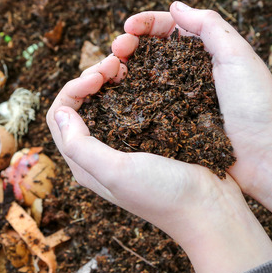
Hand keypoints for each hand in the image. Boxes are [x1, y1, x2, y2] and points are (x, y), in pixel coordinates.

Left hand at [46, 56, 271, 272]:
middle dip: (92, 77)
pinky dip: (134, 85)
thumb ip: (81, 146)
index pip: (60, 116)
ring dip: (111, 78)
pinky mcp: (152, 136)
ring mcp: (127, 143)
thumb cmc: (163, 195)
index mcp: (85, 163)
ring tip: (128, 63)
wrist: (211, 209)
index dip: (73, 88)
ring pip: (107, 100)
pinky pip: (134, 103)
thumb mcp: (116, 172)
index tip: (98, 76)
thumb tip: (60, 112)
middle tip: (115, 63)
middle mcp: (101, 152)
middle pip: (81, 104)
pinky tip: (146, 75)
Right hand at [112, 2, 271, 244]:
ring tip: (109, 72)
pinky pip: (147, 108)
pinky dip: (129, 99)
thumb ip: (209, 26)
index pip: (169, 28)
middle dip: (129, 45)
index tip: (127, 28)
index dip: (145, 24)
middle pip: (151, 51)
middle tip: (115, 51)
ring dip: (124, 71)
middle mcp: (191, 74)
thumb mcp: (238, 55)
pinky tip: (116, 98)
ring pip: (144, 78)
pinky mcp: (175, 126)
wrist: (269, 158)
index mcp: (208, 52)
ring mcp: (181, 101)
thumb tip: (175, 6)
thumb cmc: (258, 105)